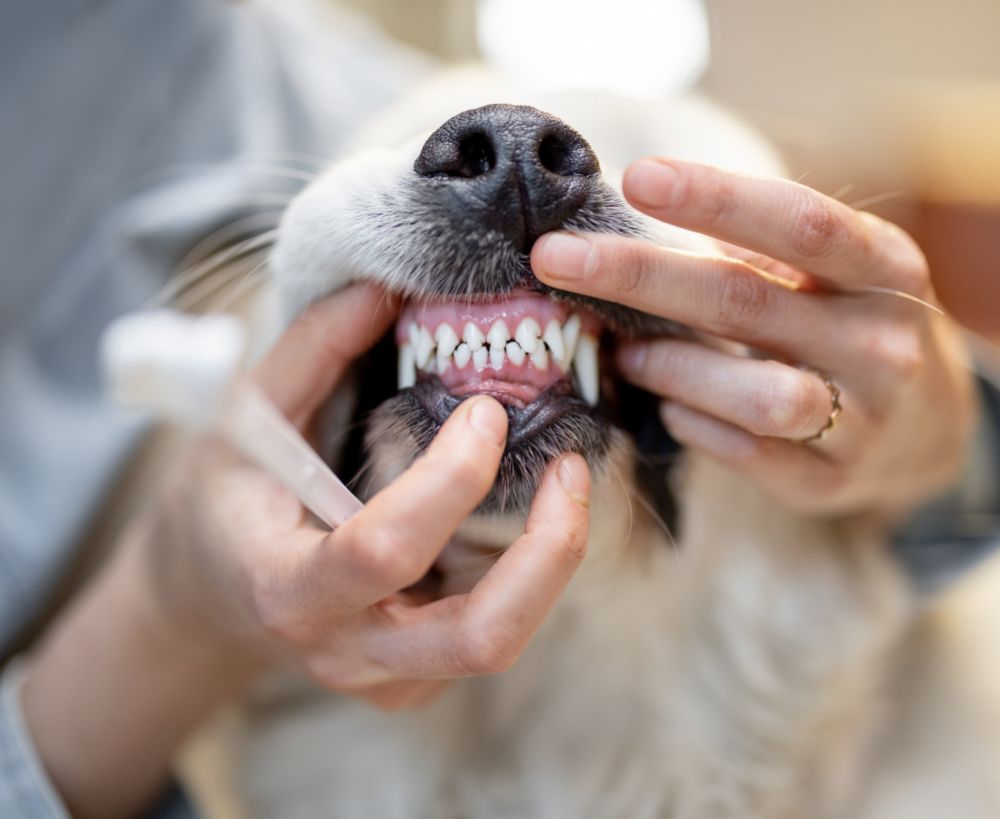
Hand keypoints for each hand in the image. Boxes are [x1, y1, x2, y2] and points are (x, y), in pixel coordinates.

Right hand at [22, 283, 588, 818]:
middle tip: (571, 468)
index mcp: (289, 589)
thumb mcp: (245, 419)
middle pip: (480, 637)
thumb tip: (384, 288)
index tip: (485, 410)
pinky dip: (526, 571)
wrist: (212, 595)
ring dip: (552, 560)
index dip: (449, 478)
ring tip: (566, 481)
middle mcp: (347, 650)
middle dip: (548, 551)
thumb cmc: (226, 501)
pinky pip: (491, 631)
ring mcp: (390, 678)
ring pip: (503, 641)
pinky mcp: (419, 680)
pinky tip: (522, 513)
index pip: (384, 550)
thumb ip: (311, 351)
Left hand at [531, 158, 974, 517]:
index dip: (716, 198)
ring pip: (751, 393)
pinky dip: (689, 424)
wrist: (926, 429)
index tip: (635, 177)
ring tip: (624, 353)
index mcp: (886, 268)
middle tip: (554, 258)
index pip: (800, 223)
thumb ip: (756, 250)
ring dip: (668, 367)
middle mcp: (882, 341)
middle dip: (638, 276)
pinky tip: (668, 406)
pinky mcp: (828, 480)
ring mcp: (862, 419)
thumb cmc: (847, 326)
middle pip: (745, 301)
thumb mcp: (831, 274)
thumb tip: (636, 213)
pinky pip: (742, 452)